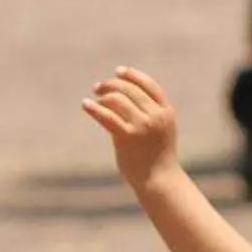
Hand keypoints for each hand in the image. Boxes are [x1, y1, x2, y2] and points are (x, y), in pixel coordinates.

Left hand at [83, 67, 181, 191]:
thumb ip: (145, 113)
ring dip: (103, 96)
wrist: (159, 180)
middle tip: (98, 87)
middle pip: (130, 89)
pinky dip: (94, 108)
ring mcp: (142, 126)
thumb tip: (116, 99)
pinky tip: (86, 105)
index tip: (118, 71)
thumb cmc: (156, 156)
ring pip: (117, 99)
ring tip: (94, 98)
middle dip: (112, 85)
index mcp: (166, 112)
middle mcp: (155, 116)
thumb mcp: (159, 130)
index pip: (149, 84)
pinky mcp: (127, 137)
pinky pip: (107, 116)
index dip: (132, 75)